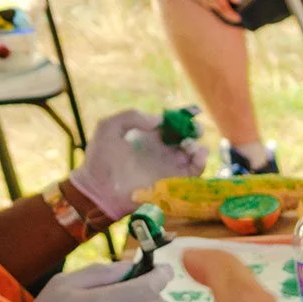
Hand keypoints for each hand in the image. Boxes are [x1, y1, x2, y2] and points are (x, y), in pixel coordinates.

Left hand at [68, 109, 208, 222]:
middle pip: (186, 138)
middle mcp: (163, 151)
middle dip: (193, 131)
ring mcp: (170, 167)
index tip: (191, 112)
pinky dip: (201, 162)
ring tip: (188, 146)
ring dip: (197, 147)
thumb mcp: (110, 127)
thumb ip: (132, 116)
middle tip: (193, 130)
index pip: (171, 125)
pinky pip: (195, 172)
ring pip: (194, 155)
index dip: (182, 117)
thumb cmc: (101, 158)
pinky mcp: (175, 182)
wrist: (101, 188)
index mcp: (149, 137)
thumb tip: (159, 120)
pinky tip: (197, 155)